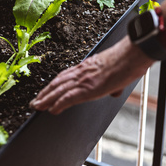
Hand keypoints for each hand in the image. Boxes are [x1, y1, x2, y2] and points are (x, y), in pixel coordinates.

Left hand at [29, 36, 153, 114]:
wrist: (130, 55)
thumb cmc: (125, 61)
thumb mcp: (115, 71)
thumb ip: (111, 82)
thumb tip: (114, 91)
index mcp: (85, 67)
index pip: (63, 76)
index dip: (53, 85)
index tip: (45, 91)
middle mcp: (81, 72)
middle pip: (57, 83)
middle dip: (44, 93)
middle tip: (34, 102)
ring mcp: (83, 79)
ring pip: (58, 90)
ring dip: (46, 99)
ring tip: (37, 106)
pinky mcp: (88, 88)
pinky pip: (69, 97)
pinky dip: (58, 103)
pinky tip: (52, 110)